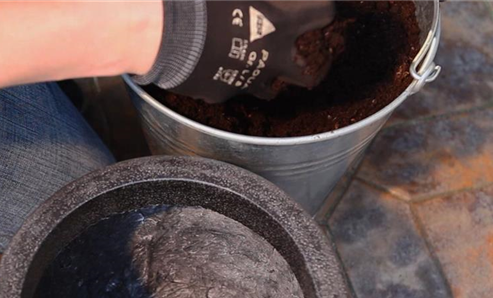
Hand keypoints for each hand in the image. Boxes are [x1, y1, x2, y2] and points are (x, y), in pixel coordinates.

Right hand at [137, 0, 335, 102]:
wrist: (169, 32)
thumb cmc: (205, 2)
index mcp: (283, 23)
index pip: (324, 14)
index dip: (322, 11)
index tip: (317, 10)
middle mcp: (274, 57)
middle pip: (308, 72)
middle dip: (305, 65)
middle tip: (293, 56)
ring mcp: (250, 80)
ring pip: (270, 90)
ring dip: (266, 79)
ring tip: (254, 68)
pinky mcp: (225, 93)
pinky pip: (232, 89)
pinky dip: (227, 80)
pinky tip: (214, 69)